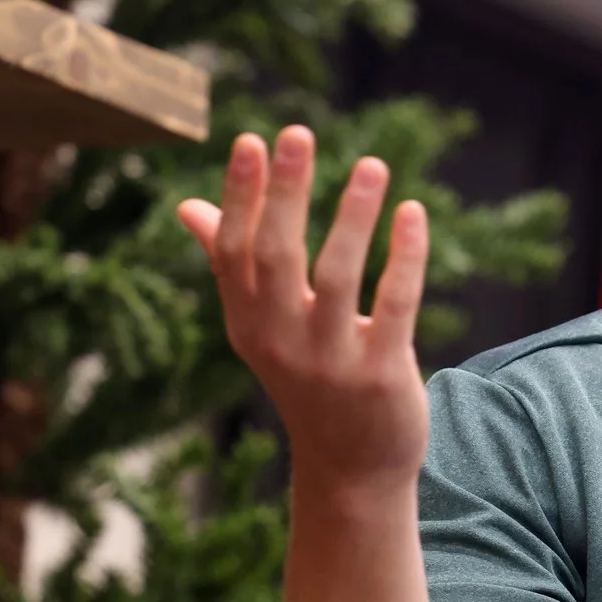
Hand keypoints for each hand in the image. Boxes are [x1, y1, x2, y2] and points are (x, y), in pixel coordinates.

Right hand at [177, 125, 429, 492]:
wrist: (352, 470)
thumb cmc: (309, 380)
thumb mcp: (264, 327)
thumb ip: (231, 264)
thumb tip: (188, 206)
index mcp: (250, 323)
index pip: (235, 252)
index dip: (242, 197)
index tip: (253, 141)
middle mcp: (281, 342)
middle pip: (276, 257)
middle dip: (285, 193)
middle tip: (298, 131)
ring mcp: (331, 361)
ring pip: (338, 278)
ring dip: (354, 216)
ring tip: (373, 164)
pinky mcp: (380, 375)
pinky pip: (395, 306)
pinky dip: (404, 257)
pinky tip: (412, 212)